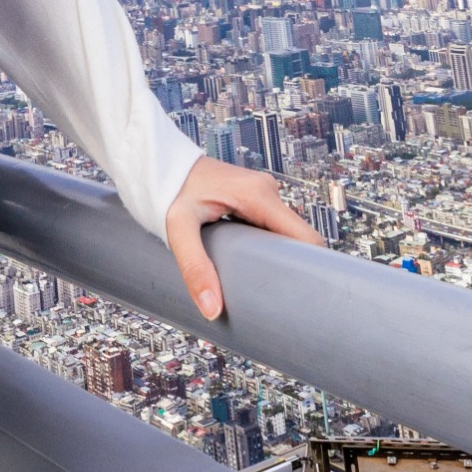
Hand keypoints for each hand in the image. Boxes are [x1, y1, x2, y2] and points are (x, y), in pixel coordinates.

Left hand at [162, 156, 322, 321]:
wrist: (160, 163)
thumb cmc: (168, 188)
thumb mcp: (178, 229)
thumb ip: (194, 268)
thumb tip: (212, 309)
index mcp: (258, 195)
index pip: (305, 237)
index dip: (311, 267)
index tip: (304, 294)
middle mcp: (266, 190)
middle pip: (297, 238)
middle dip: (293, 267)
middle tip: (279, 298)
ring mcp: (262, 193)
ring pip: (284, 234)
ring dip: (279, 258)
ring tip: (265, 287)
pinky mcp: (253, 199)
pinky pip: (271, 228)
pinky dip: (267, 248)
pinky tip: (253, 267)